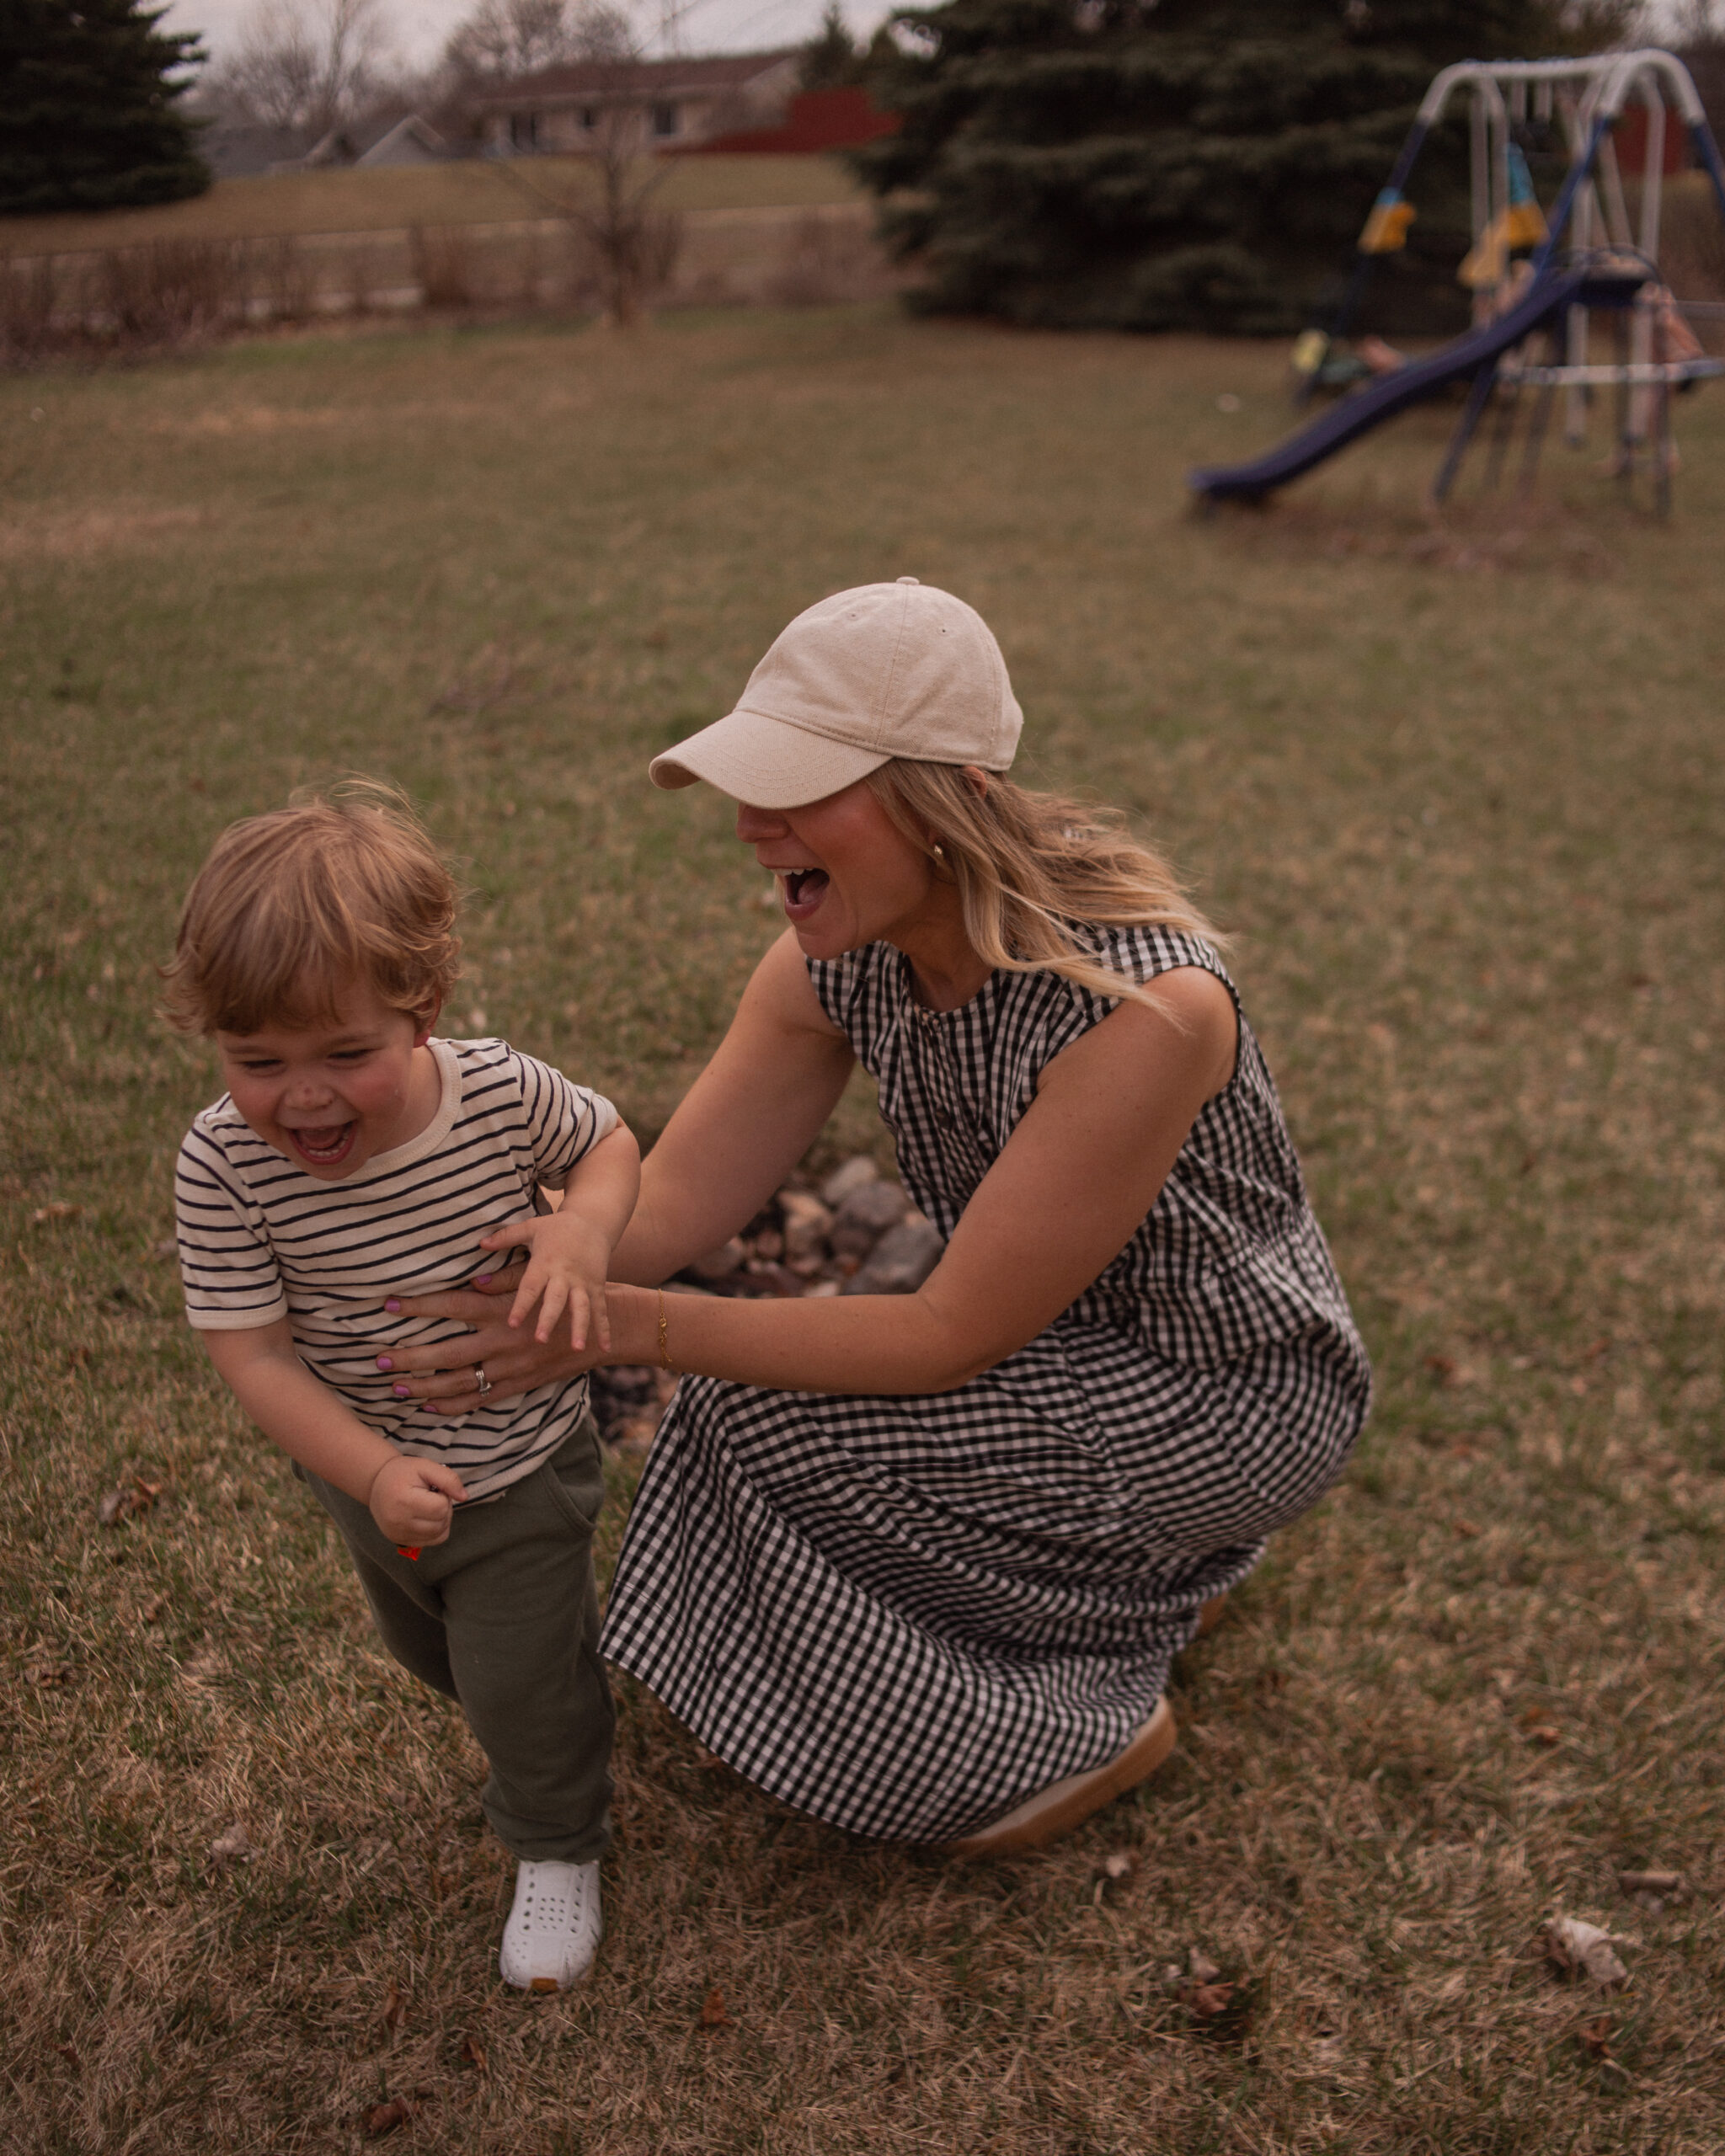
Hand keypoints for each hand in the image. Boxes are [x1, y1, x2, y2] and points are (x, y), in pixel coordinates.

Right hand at [368, 1453, 466, 1546]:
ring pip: (439, 1534)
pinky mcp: (400, 1540)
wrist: (377, 1483)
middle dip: (444, 1508)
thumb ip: (448, 1479)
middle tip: (431, 1495)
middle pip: (441, 1522)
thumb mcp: (425, 1466)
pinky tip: (427, 1516)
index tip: (433, 1488)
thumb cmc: (403, 1473)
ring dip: (442, 1519)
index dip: (444, 1496)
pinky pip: (431, 1541)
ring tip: (428, 1505)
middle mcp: (399, 1522)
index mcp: (403, 1501)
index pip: (440, 1508)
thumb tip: (464, 1497)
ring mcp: (398, 1534)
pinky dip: (436, 1529)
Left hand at [378, 1267, 611, 1415]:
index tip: (388, 1305)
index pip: (453, 1307)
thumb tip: (470, 1282)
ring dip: (425, 1388)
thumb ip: (503, 1279)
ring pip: (461, 1383)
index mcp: (505, 1309)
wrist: (608, 1327)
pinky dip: (454, 1407)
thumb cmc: (570, 1290)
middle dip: (410, 1358)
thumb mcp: (539, 1274)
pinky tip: (429, 1406)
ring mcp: (513, 1367)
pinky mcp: (522, 1384)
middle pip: (447, 1353)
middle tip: (377, 1360)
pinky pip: (483, 1400)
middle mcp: (504, 1341)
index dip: (419, 1306)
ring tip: (395, 1388)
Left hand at [477, 1210, 615, 1349]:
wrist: (595, 1220)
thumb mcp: (531, 1227)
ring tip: (577, 1349)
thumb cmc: (557, 1227)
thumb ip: (505, 1237)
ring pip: (581, 1307)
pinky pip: (601, 1309)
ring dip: (580, 1327)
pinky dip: (603, 1328)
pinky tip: (605, 1347)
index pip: (531, 1286)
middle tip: (540, 1340)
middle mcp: (565, 1275)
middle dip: (549, 1320)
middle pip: (556, 1299)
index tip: (512, 1323)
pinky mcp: (597, 1286)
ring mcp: (583, 1282)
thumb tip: (480, 1243)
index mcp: (545, 1262)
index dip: (521, 1304)